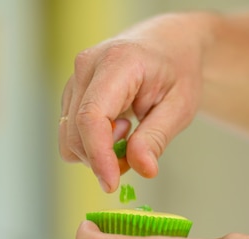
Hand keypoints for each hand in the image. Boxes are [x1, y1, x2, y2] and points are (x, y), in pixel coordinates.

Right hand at [58, 13, 213, 192]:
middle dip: (102, 158)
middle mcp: (86, 66)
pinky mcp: (71, 92)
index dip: (98, 155)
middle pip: (75, 132)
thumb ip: (157, 137)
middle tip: (138, 153)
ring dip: (98, 151)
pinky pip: (71, 132)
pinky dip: (94, 143)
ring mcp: (75, 78)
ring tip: (130, 133)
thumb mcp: (180, 105)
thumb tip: (142, 170)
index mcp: (117, 63)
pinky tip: (118, 128)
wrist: (169, 44)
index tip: (112, 184)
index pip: (91, 116)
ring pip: (68, 136)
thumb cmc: (178, 70)